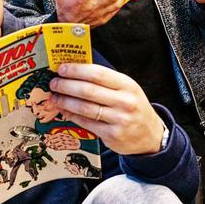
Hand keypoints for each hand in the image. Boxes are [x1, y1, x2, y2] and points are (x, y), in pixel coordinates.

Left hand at [49, 64, 163, 154]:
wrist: (150, 135)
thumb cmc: (133, 107)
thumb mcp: (126, 89)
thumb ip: (105, 81)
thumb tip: (75, 71)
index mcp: (127, 85)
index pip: (98, 73)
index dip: (77, 70)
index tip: (62, 69)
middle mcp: (125, 101)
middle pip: (88, 90)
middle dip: (66, 85)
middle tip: (54, 83)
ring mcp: (119, 119)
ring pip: (84, 107)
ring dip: (65, 101)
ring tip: (55, 97)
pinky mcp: (112, 135)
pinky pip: (86, 122)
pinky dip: (71, 115)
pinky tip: (64, 110)